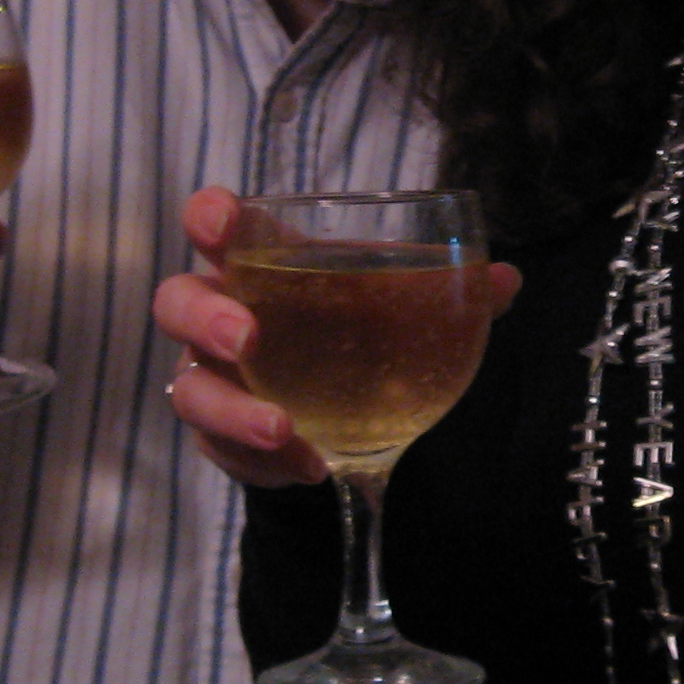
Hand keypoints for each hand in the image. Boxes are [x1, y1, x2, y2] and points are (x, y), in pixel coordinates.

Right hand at [155, 187, 517, 488]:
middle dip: (205, 318)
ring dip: (233, 410)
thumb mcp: (398, 306)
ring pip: (191, 390)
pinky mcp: (222, 438)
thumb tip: (505, 278)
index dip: (210, 217)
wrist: (340, 409)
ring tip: (281, 428)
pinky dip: (265, 461)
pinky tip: (312, 465)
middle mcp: (222, 315)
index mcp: (261, 263)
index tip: (217, 221)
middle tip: (244, 338)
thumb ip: (447, 292)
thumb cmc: (353, 332)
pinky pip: (225, 451)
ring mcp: (214, 380)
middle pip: (179, 303)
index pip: (219, 226)